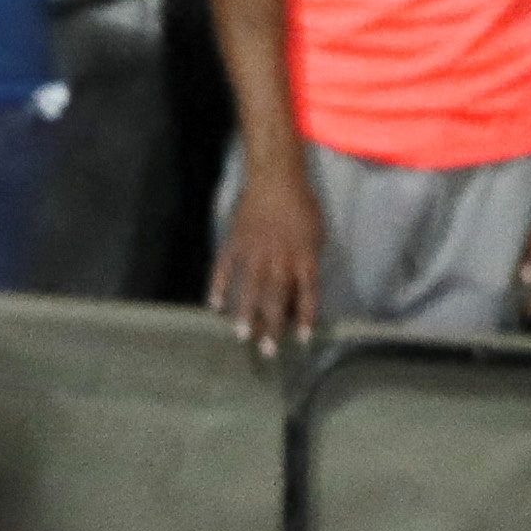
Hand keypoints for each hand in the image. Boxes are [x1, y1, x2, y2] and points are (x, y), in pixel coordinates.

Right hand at [209, 152, 326, 356]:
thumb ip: (308, 263)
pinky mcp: (234, 243)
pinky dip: (219, 286)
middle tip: (267, 350)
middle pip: (275, 299)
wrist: (276, 180)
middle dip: (272, 326)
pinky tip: (215, 304)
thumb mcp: (316, 235)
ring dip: (245, 313)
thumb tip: (301, 289)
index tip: (301, 340)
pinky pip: (225, 269)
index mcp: (302, 258)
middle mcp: (278, 260)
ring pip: (249, 289)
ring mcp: (253, 253)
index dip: (304, 319)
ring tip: (241, 335)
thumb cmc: (302, 207)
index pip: (306, 295)